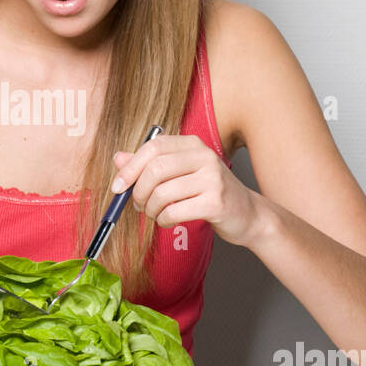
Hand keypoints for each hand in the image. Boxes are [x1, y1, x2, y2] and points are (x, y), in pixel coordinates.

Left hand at [109, 133, 262, 246]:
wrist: (248, 214)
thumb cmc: (209, 193)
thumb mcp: (180, 174)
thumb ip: (149, 165)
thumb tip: (118, 158)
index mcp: (193, 145)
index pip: (153, 147)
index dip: (130, 167)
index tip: (118, 186)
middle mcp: (204, 157)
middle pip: (155, 169)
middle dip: (138, 191)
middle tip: (138, 204)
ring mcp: (212, 179)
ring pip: (162, 193)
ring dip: (150, 209)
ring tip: (154, 214)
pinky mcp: (215, 203)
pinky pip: (174, 212)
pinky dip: (163, 220)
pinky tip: (168, 220)